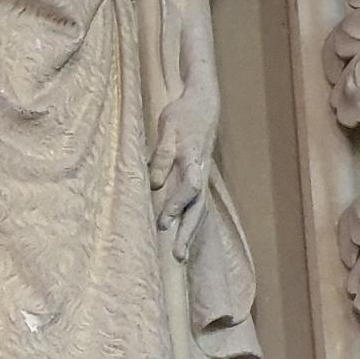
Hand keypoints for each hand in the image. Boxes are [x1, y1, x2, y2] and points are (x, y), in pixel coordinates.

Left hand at [149, 88, 216, 262]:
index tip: (164, 222)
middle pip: (198, 208)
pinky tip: (182, 236)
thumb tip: (155, 184)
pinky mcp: (198, 177)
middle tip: (178, 256)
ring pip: (199, 209)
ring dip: (189, 232)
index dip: (177, 205)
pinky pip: (196, 204)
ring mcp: (202, 176)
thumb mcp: (168, 128)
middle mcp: (201, 172)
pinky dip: (190, 221)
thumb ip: (162, 155)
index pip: (190, 189)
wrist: (204, 103)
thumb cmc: (183, 113)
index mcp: (193, 160)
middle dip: (188, 232)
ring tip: (180, 255)